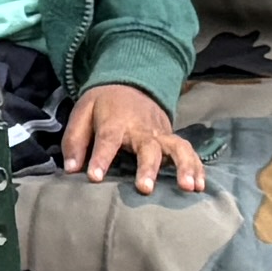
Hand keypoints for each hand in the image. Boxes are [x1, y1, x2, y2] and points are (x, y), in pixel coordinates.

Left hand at [65, 83, 205, 191]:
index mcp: (115, 121)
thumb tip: (70, 169)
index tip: (95, 178)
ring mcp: (160, 133)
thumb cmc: (103, 104)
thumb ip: (74, 141)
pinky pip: (188, 151)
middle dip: (147, 167)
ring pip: (177, 147)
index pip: (108, 139)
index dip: (101, 158)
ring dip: (184, 166)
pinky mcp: (171, 138)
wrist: (131, 82)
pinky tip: (200, 185)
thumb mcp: (82, 113)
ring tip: (188, 188)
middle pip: (148, 147)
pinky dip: (197, 167)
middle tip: (145, 188)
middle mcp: (141, 128)